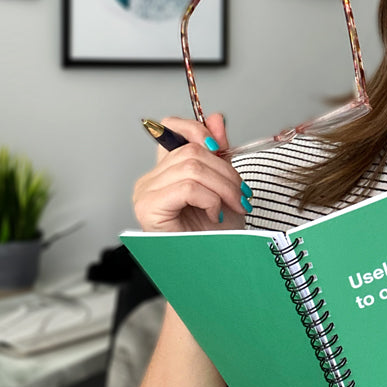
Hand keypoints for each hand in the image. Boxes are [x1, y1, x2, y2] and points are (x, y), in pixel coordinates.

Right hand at [132, 113, 249, 231]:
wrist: (215, 268)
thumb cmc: (215, 235)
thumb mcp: (224, 185)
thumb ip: (218, 153)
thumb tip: (216, 118)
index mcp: (163, 172)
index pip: (170, 128)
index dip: (197, 130)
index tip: (220, 148)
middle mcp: (148, 180)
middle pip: (190, 151)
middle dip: (225, 171)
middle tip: (241, 194)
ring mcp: (145, 194)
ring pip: (191, 168)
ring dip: (223, 187)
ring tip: (234, 206)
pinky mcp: (148, 208)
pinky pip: (186, 187)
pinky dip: (210, 199)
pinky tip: (214, 214)